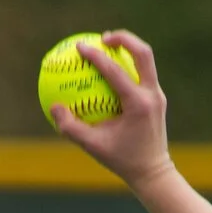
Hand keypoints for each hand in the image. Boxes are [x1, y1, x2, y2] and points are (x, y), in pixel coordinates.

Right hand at [49, 31, 173, 199]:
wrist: (154, 175)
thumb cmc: (123, 162)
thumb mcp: (94, 147)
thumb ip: (72, 128)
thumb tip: (53, 107)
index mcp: (138, 104)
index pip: (115, 70)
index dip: (95, 55)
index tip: (79, 47)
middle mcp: (152, 95)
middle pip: (142, 52)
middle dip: (123, 38)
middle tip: (102, 37)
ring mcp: (158, 96)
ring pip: (146, 60)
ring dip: (128, 48)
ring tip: (107, 45)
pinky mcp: (158, 99)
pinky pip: (143, 74)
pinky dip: (128, 65)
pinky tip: (112, 68)